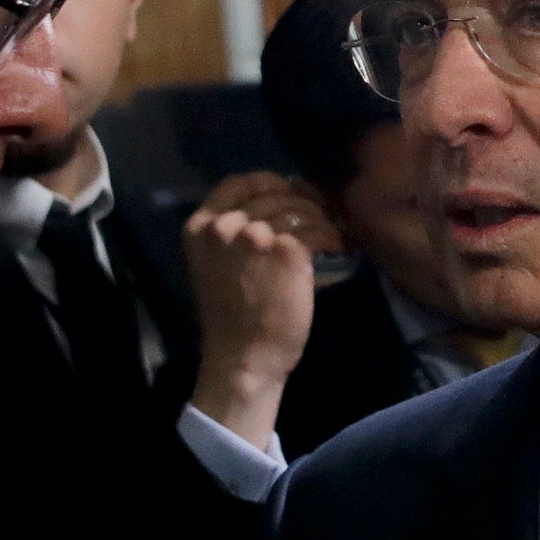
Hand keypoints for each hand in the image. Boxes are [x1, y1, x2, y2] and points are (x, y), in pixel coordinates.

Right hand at [183, 172, 325, 449]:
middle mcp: (224, 225)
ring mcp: (255, 235)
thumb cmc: (232, 318)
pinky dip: (334, 237)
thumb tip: (282, 199)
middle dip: (304, 201)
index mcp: (200, 226)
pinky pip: (319, 230)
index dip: (270, 182)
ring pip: (300, 209)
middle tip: (324, 213)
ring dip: (323, 219)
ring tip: (334, 232)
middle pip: (274, 193)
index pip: (238, 182)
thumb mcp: (216, 263)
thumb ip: (234, 232)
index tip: (291, 191)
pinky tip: (340, 248)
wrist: (243, 358)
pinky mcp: (287, 249)